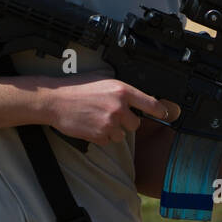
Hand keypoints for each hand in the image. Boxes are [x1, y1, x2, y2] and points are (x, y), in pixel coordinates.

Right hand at [43, 71, 180, 146]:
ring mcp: (110, 123)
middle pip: (136, 123)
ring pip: (122, 135)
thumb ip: (121, 91)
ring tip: (98, 119)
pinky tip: (91, 125)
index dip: (160, 111)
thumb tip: (137, 99)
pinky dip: (102, 137)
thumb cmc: (77, 89)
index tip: (166, 114)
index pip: (150, 103)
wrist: (55, 101)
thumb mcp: (103, 81)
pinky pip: (109, 141)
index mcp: (122, 91)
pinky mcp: (100, 135)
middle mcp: (119, 107)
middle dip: (126, 122)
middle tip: (111, 115)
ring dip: (114, 131)